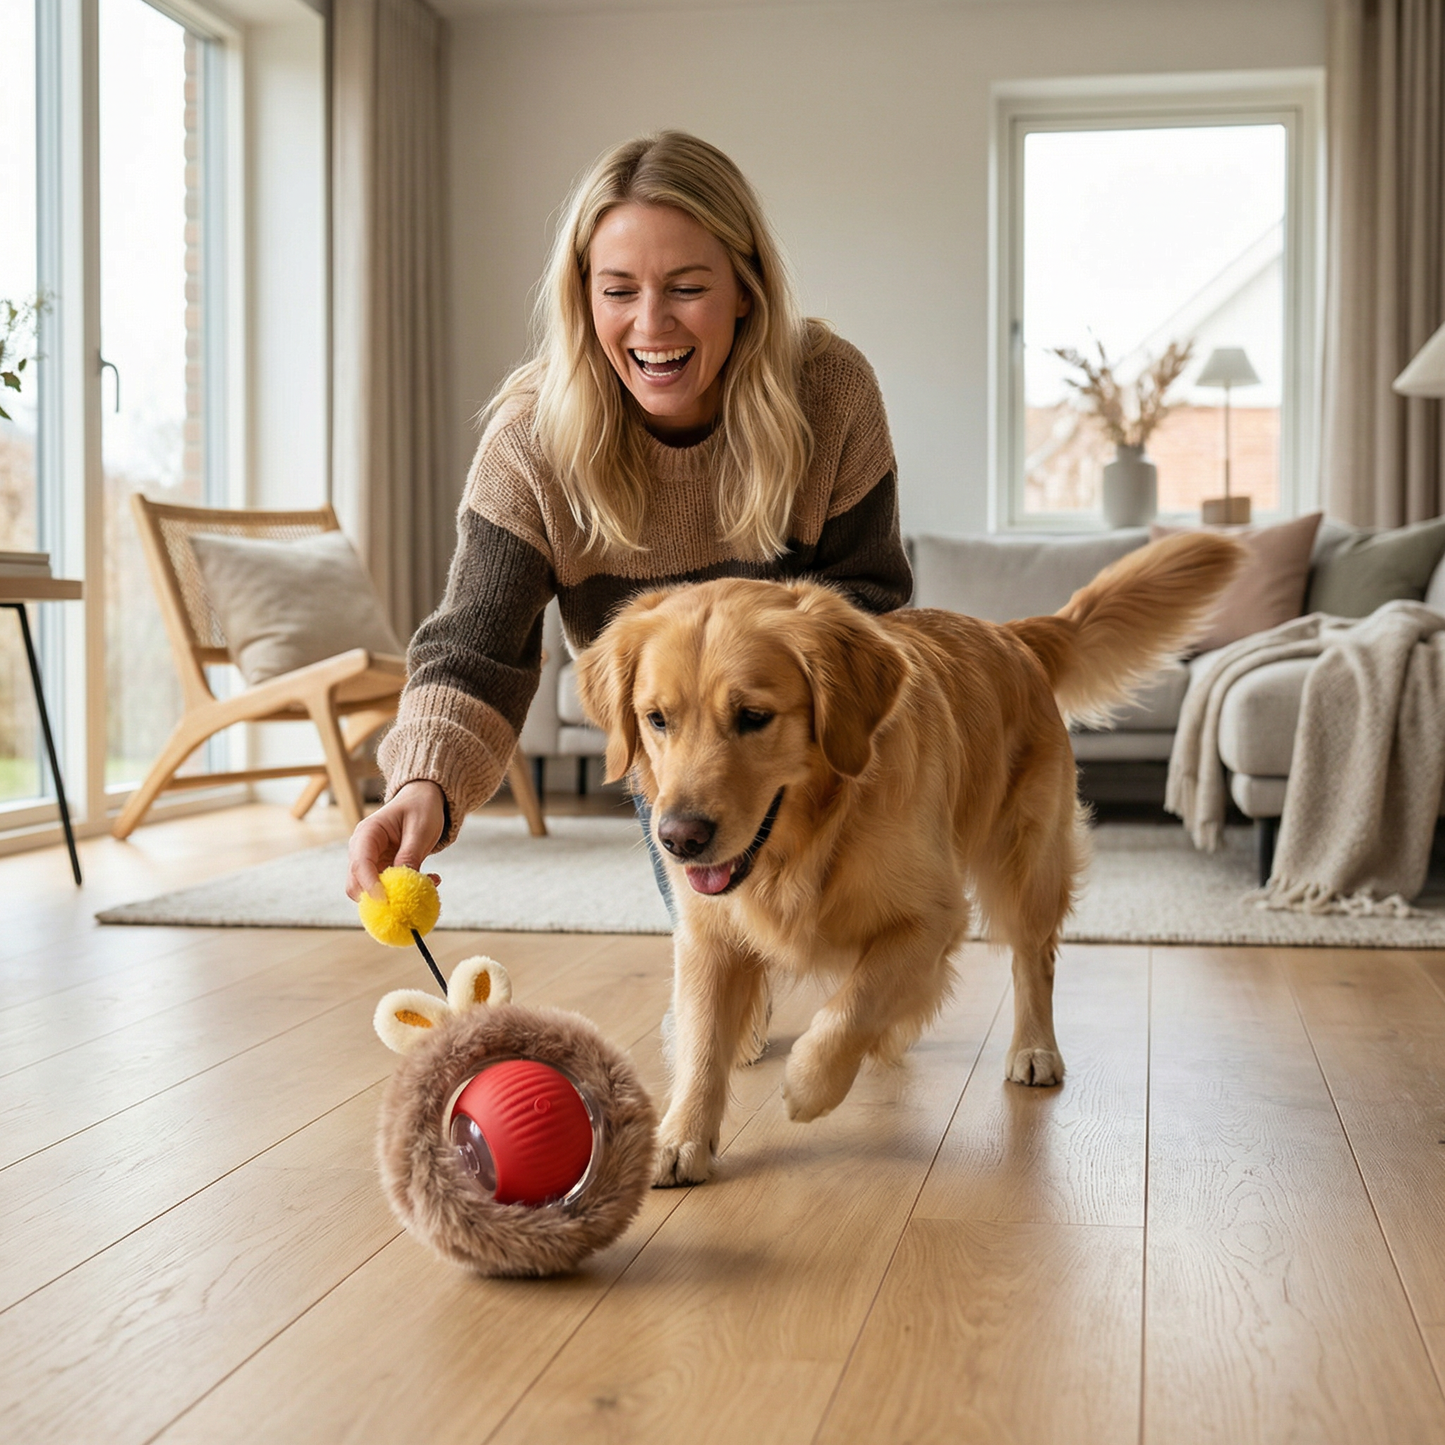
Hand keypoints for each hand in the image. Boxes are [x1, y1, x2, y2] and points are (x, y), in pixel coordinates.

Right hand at [346, 780, 445, 901]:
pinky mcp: (382, 870)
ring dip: (396, 896)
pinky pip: (388, 889)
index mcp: (367, 833)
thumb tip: (403, 884)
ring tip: (429, 884)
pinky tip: (431, 880)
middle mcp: (362, 850)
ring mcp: (371, 862)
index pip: (361, 864)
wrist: (422, 800)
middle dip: (378, 898)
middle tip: (408, 903)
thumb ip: (410, 855)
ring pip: (371, 891)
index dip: (370, 885)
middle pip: (357, 884)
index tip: (386, 901)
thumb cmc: (421, 808)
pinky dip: (406, 891)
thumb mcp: (420, 829)